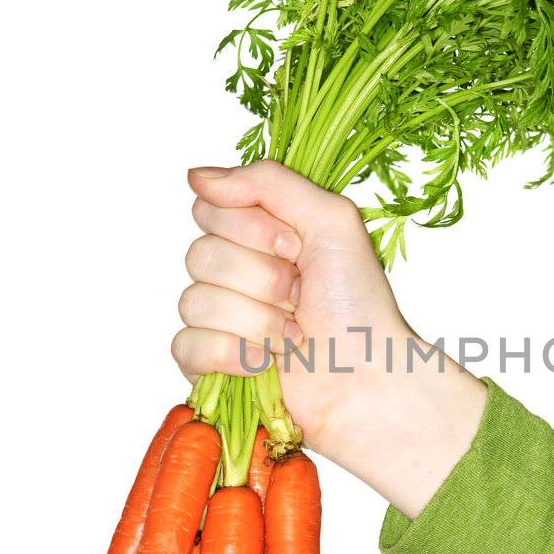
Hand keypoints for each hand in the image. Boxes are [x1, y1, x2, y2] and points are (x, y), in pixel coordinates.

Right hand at [172, 162, 485, 516]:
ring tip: (294, 336)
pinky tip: (266, 363)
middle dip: (260, 278)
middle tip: (301, 296)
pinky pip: (186, 345)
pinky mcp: (210, 364)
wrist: (367, 377)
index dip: (250, 229)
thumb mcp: (331, 220)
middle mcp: (236, 272)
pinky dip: (232, 355)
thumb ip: (268, 182)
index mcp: (260, 235)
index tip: (295, 247)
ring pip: (194, 302)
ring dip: (257, 321)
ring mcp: (220, 319)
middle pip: (200, 255)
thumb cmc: (359, 304)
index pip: (210, 210)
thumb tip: (198, 176)